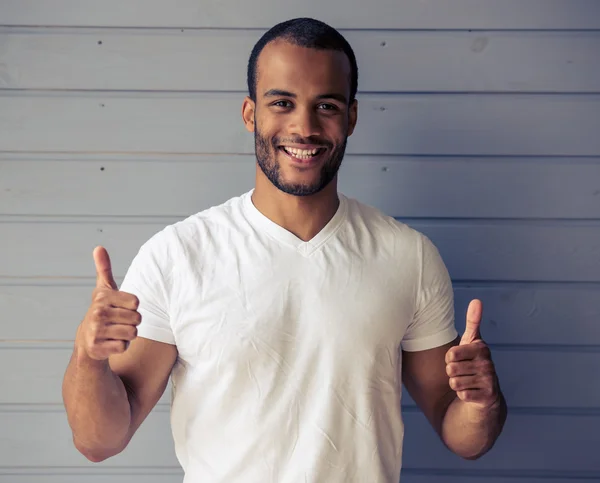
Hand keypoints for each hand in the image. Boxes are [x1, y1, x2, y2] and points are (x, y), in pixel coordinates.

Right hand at [76, 246, 140, 360]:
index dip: (132, 308)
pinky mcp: (97, 348)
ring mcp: (96, 331)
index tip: (120, 308)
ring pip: (132, 333)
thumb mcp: (104, 290)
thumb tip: (99, 247)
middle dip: (131, 322)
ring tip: (114, 332)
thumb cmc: (103, 311)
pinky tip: (110, 343)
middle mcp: (97, 313)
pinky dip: (121, 347)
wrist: (87, 340)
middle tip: (117, 322)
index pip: (136, 303)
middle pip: (137, 319)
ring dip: (127, 335)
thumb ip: (103, 269)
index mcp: (102, 297)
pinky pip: (124, 346)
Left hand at [445, 299, 499, 410]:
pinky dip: (463, 395)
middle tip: (463, 372)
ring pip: (454, 382)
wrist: (486, 394)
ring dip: (456, 384)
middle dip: (452, 372)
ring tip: (467, 381)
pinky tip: (472, 392)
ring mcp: (489, 380)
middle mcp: (488, 363)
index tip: (459, 358)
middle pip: (451, 369)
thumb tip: (477, 300)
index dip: (450, 358)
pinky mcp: (487, 397)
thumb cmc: (473, 363)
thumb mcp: (471, 341)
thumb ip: (473, 321)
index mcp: (481, 348)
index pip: (451, 353)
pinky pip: (462, 395)